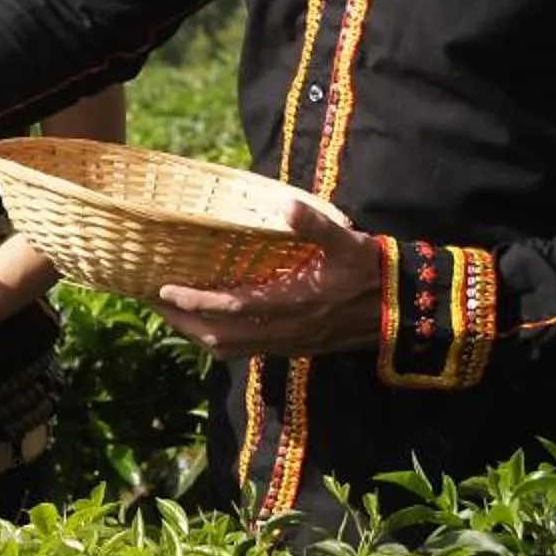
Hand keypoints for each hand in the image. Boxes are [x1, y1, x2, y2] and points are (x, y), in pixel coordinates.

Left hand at [154, 203, 384, 360]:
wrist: (404, 312)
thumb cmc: (372, 272)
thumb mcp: (348, 243)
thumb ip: (315, 225)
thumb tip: (286, 204)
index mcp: (295, 302)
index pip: (233, 307)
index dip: (195, 302)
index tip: (164, 288)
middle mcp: (286, 329)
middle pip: (220, 336)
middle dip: (182, 322)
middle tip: (151, 300)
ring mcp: (288, 343)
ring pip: (230, 349)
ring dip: (195, 334)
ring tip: (170, 312)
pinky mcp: (293, 348)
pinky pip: (245, 351)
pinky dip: (217, 339)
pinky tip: (206, 322)